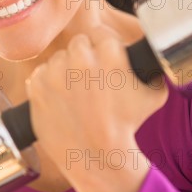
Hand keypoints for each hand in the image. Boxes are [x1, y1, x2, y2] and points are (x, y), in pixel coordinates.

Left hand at [25, 25, 168, 191]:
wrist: (97, 157)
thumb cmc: (127, 125)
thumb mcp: (155, 94)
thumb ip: (153, 68)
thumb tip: (150, 54)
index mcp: (109, 52)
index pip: (101, 33)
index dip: (105, 49)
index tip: (106, 64)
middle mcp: (80, 57)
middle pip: (79, 43)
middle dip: (85, 57)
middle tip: (91, 81)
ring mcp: (55, 71)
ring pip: (58, 58)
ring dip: (66, 70)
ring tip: (76, 94)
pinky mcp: (37, 85)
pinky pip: (41, 73)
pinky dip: (48, 84)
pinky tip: (62, 101)